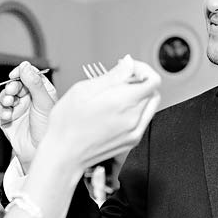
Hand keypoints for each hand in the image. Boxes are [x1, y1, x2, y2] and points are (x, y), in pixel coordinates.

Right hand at [0, 62, 57, 170]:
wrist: (37, 151)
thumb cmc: (47, 129)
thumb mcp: (44, 103)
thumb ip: (34, 83)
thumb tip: (25, 66)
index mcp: (42, 92)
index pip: (30, 75)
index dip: (22, 72)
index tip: (16, 75)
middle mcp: (30, 99)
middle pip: (16, 84)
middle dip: (12, 86)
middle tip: (13, 91)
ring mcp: (18, 108)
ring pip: (6, 95)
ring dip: (5, 97)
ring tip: (10, 103)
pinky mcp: (8, 118)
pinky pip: (1, 108)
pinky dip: (3, 110)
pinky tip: (8, 115)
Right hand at [41, 55, 160, 169]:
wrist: (64, 154)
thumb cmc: (67, 124)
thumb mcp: (84, 89)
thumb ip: (113, 76)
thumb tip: (129, 63)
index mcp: (123, 103)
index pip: (153, 80)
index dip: (142, 69)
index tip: (128, 68)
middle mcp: (133, 119)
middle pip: (152, 91)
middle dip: (139, 80)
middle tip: (119, 80)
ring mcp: (134, 132)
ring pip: (150, 105)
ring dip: (138, 95)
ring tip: (115, 95)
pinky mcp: (132, 141)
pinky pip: (144, 119)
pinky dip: (135, 110)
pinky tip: (116, 109)